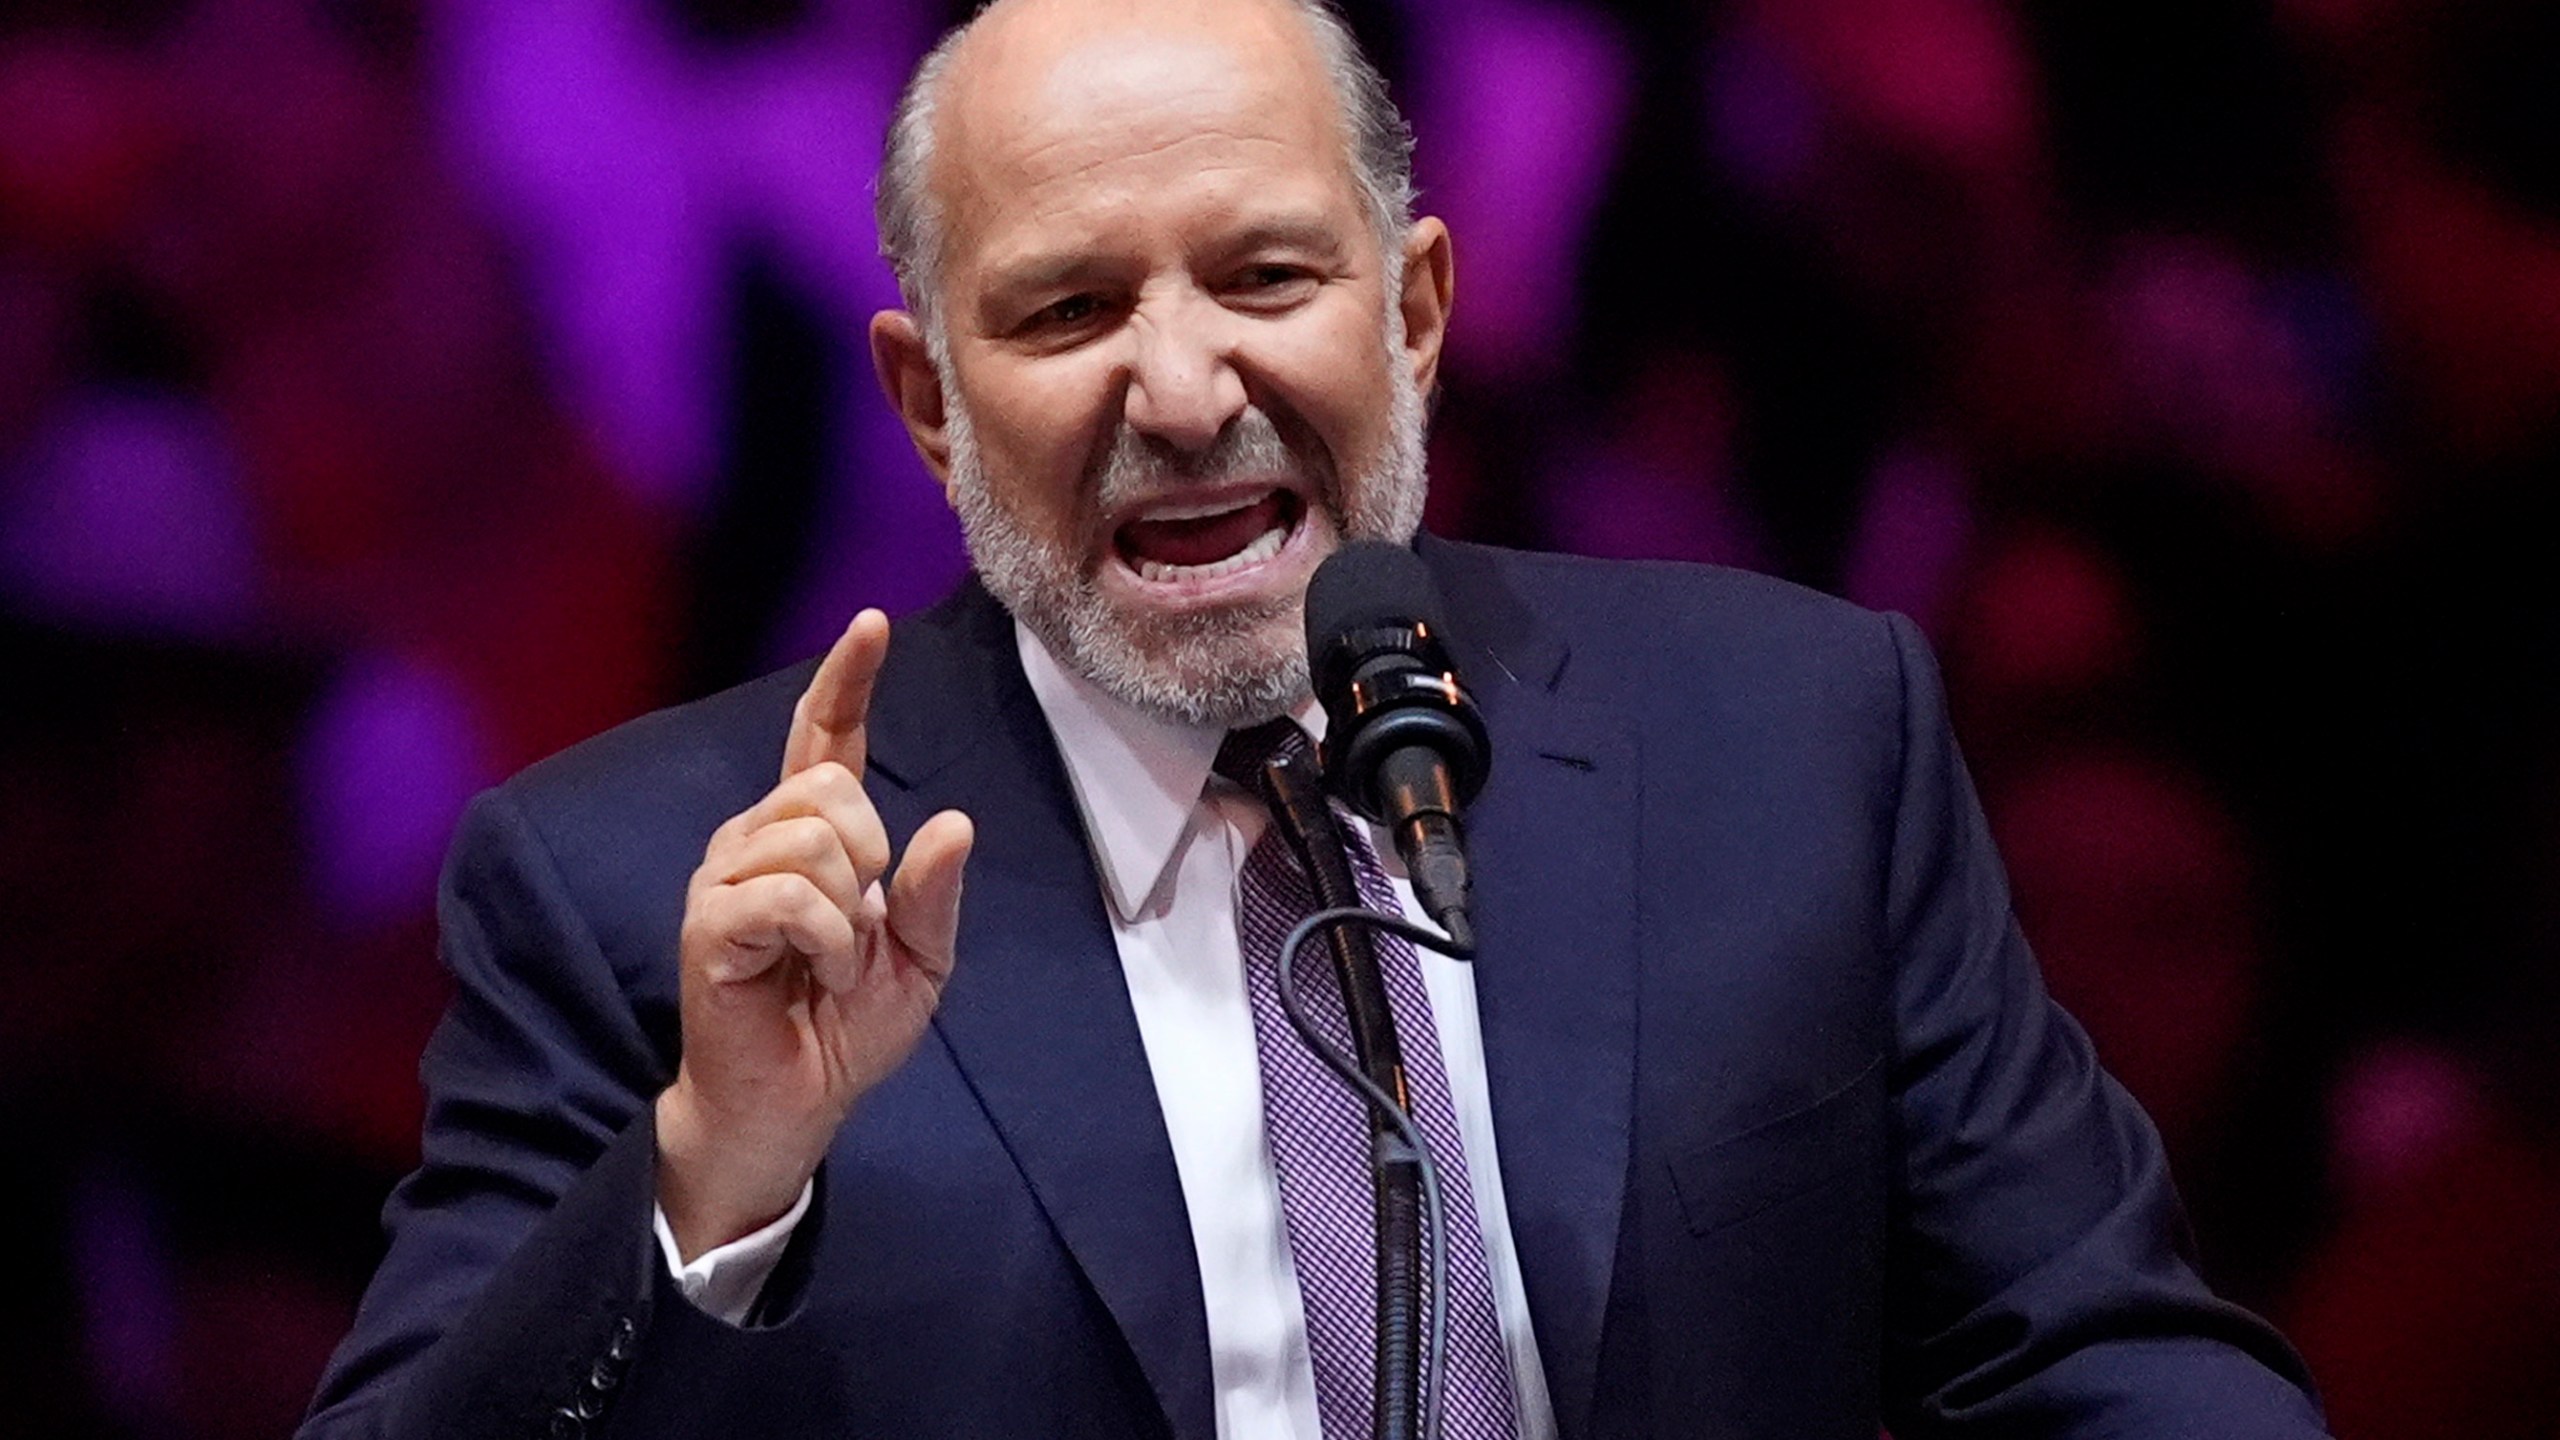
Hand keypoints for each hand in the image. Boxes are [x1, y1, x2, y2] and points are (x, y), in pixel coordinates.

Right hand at [655, 609, 972, 1260]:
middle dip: (871, 858)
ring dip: (848, 912)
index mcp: (811, 836)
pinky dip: (825, 938)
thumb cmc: (846, 1031)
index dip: (847, 679)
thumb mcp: (921, 961)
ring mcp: (725, 879)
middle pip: (831, 788)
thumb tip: (953, 822)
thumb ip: (935, 894)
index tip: (872, 623)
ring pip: (812, 837)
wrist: (795, 1105)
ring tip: (832, 963)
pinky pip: (788, 895)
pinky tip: (813, 972)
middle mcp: (757, 840)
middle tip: (859, 932)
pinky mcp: (709, 924)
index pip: (826, 738)